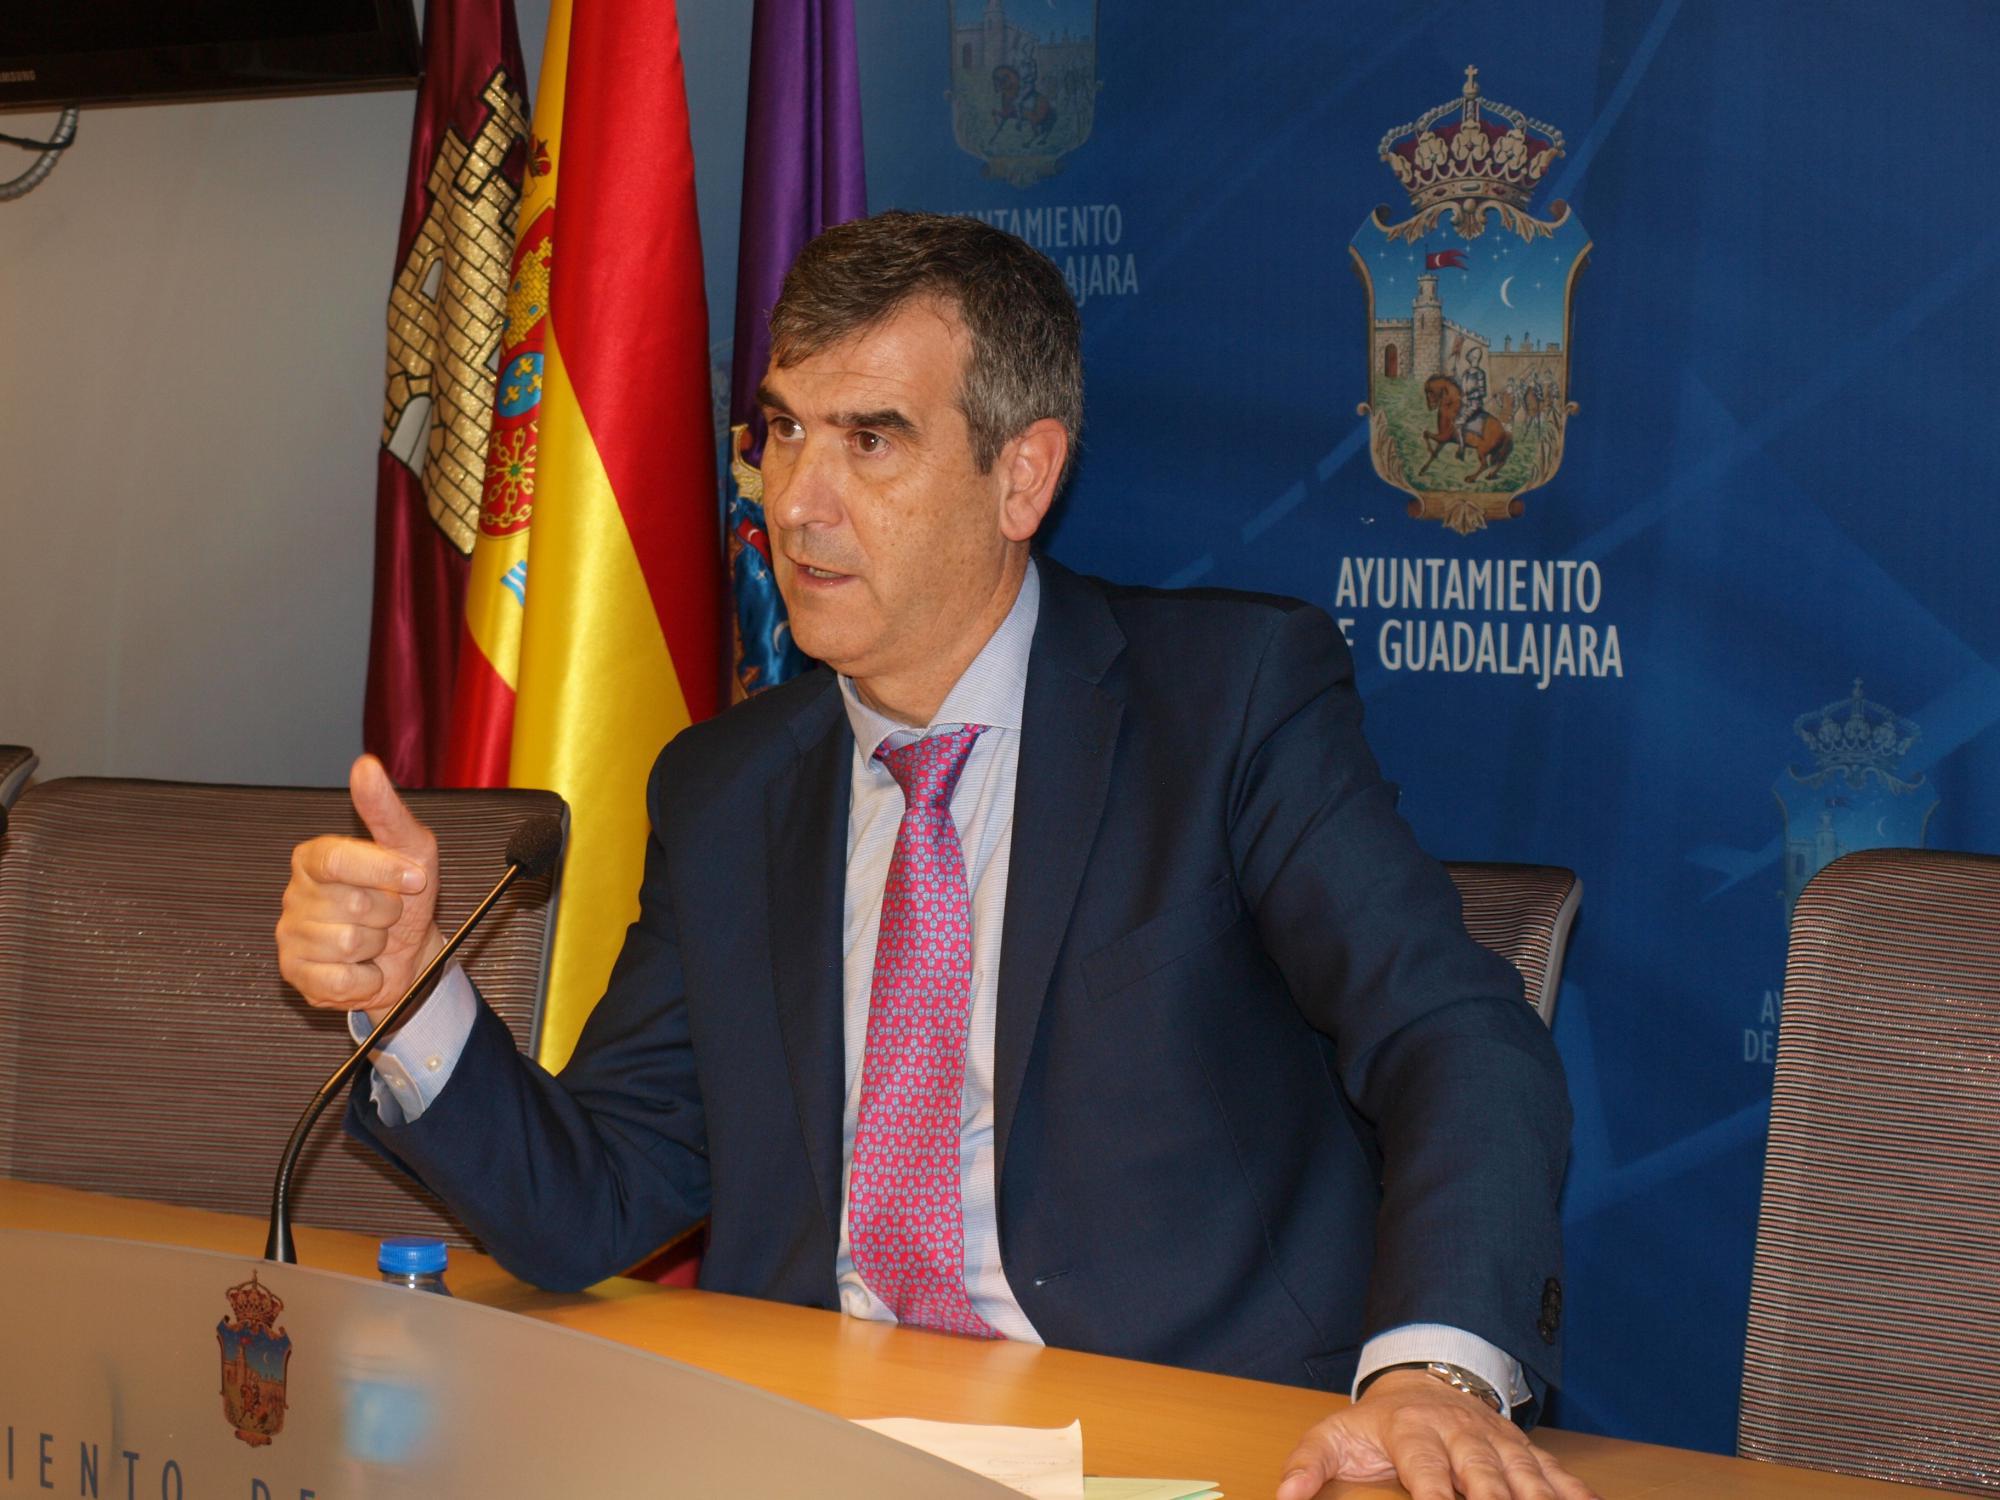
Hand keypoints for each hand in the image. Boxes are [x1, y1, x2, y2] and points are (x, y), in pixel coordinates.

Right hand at [276, 754, 443, 1026]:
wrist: (409, 954)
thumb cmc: (405, 897)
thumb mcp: (411, 848)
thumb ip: (386, 810)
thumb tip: (365, 766)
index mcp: (314, 858)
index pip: (337, 859)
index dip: (381, 871)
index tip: (414, 879)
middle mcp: (295, 894)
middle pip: (353, 903)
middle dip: (388, 912)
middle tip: (389, 913)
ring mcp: (291, 936)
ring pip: (348, 943)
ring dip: (379, 945)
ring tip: (375, 939)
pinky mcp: (296, 975)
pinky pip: (341, 980)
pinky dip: (367, 978)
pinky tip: (364, 967)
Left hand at [1276, 1369, 1595, 1499]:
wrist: (1424, 1377)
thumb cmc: (1378, 1422)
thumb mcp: (1335, 1436)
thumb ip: (1308, 1465)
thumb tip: (1284, 1496)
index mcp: (1413, 1431)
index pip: (1425, 1467)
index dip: (1434, 1494)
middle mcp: (1461, 1435)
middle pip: (1484, 1474)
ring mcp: (1498, 1443)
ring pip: (1526, 1477)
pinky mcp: (1524, 1451)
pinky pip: (1556, 1474)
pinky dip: (1575, 1494)